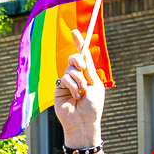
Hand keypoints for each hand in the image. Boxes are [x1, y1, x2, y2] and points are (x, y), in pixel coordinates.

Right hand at [51, 30, 104, 152]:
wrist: (83, 122)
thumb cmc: (93, 107)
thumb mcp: (95, 85)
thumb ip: (88, 70)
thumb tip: (83, 55)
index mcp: (88, 74)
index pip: (83, 56)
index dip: (79, 43)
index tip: (76, 31)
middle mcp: (77, 76)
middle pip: (74, 58)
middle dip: (78, 60)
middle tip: (83, 69)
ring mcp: (67, 82)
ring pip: (70, 68)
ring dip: (78, 79)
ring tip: (81, 92)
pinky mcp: (59, 88)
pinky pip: (64, 78)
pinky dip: (71, 86)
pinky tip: (75, 95)